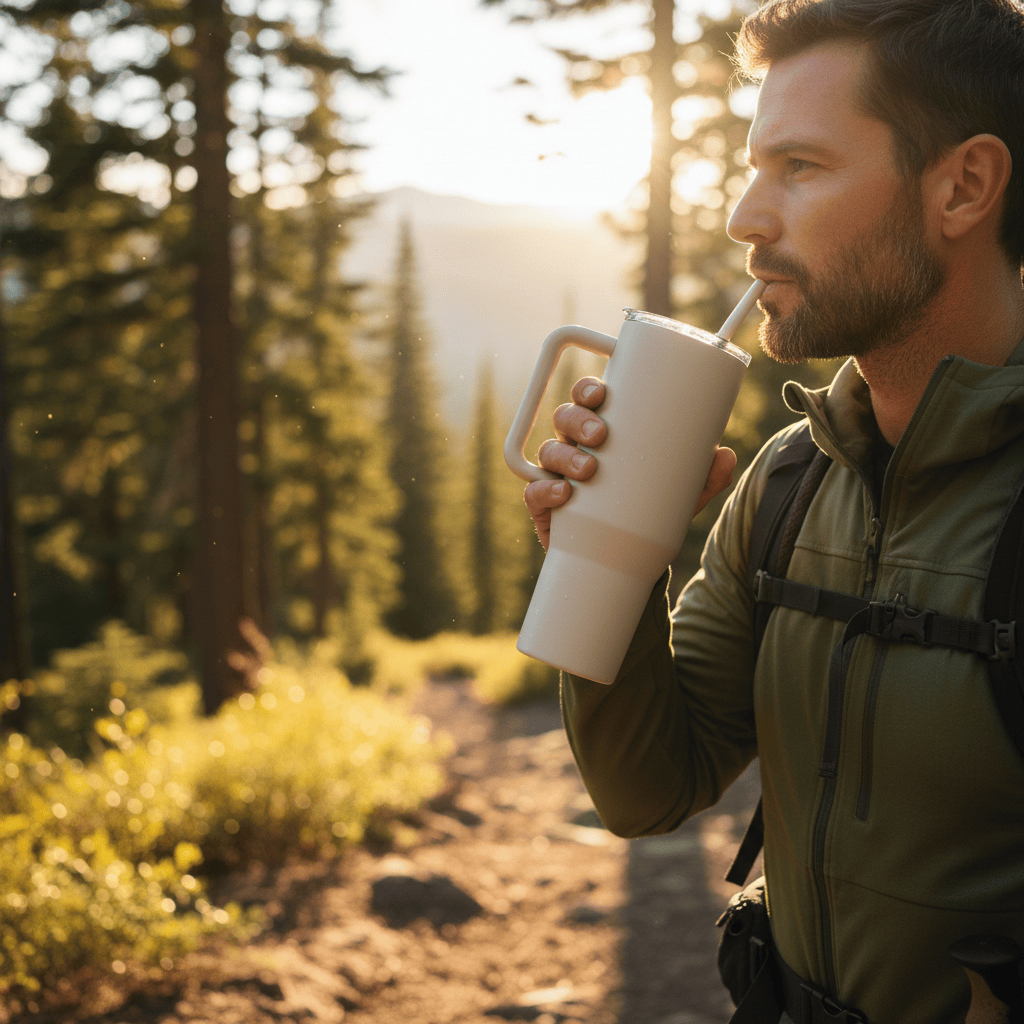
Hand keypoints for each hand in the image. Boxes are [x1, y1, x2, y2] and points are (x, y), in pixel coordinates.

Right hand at [523, 376, 738, 550]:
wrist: (624, 562)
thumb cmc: (645, 513)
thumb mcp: (679, 495)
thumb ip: (703, 478)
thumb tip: (725, 456)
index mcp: (603, 434)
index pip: (588, 400)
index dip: (588, 389)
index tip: (600, 392)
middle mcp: (575, 448)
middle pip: (564, 419)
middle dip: (577, 420)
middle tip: (600, 435)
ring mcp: (555, 476)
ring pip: (548, 451)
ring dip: (564, 454)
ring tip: (587, 469)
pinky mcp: (544, 507)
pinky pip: (534, 492)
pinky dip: (544, 490)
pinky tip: (562, 493)